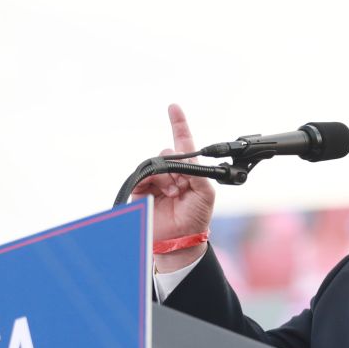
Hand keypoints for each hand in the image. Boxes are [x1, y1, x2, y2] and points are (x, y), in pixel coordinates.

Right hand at [132, 103, 215, 271]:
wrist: (179, 240)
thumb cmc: (196, 218)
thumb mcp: (205, 193)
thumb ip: (197, 172)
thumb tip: (180, 158)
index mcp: (190, 171)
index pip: (184, 144)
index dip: (179, 124)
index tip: (173, 107)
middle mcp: (173, 173)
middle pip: (170, 152)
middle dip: (177, 165)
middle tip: (182, 185)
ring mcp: (157, 180)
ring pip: (158, 162)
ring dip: (168, 177)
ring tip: (174, 193)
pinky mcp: (142, 189)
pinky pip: (145, 174)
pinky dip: (154, 180)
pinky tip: (164, 193)